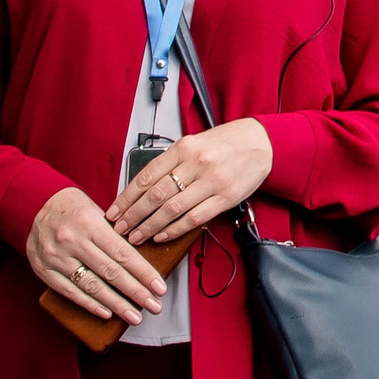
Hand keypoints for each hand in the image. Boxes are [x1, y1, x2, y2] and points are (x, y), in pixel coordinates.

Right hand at [26, 185, 165, 324]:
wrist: (33, 206)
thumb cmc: (74, 209)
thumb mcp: (97, 211)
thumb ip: (117, 234)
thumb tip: (144, 262)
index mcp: (89, 223)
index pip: (123, 253)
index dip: (143, 273)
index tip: (159, 288)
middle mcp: (72, 241)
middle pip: (110, 272)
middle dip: (135, 292)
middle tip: (154, 306)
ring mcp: (56, 258)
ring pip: (91, 286)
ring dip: (116, 304)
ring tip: (135, 316)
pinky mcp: (44, 271)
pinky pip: (69, 292)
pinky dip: (90, 304)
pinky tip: (107, 313)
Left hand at [107, 117, 274, 245]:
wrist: (263, 143)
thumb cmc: (227, 143)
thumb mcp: (194, 143)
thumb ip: (171, 163)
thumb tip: (142, 190)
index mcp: (184, 148)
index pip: (146, 177)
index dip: (126, 198)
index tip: (114, 212)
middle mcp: (197, 163)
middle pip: (155, 196)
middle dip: (133, 216)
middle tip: (120, 229)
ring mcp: (212, 181)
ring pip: (172, 209)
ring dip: (150, 226)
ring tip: (136, 236)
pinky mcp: (226, 197)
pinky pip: (195, 218)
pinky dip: (175, 229)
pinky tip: (162, 235)